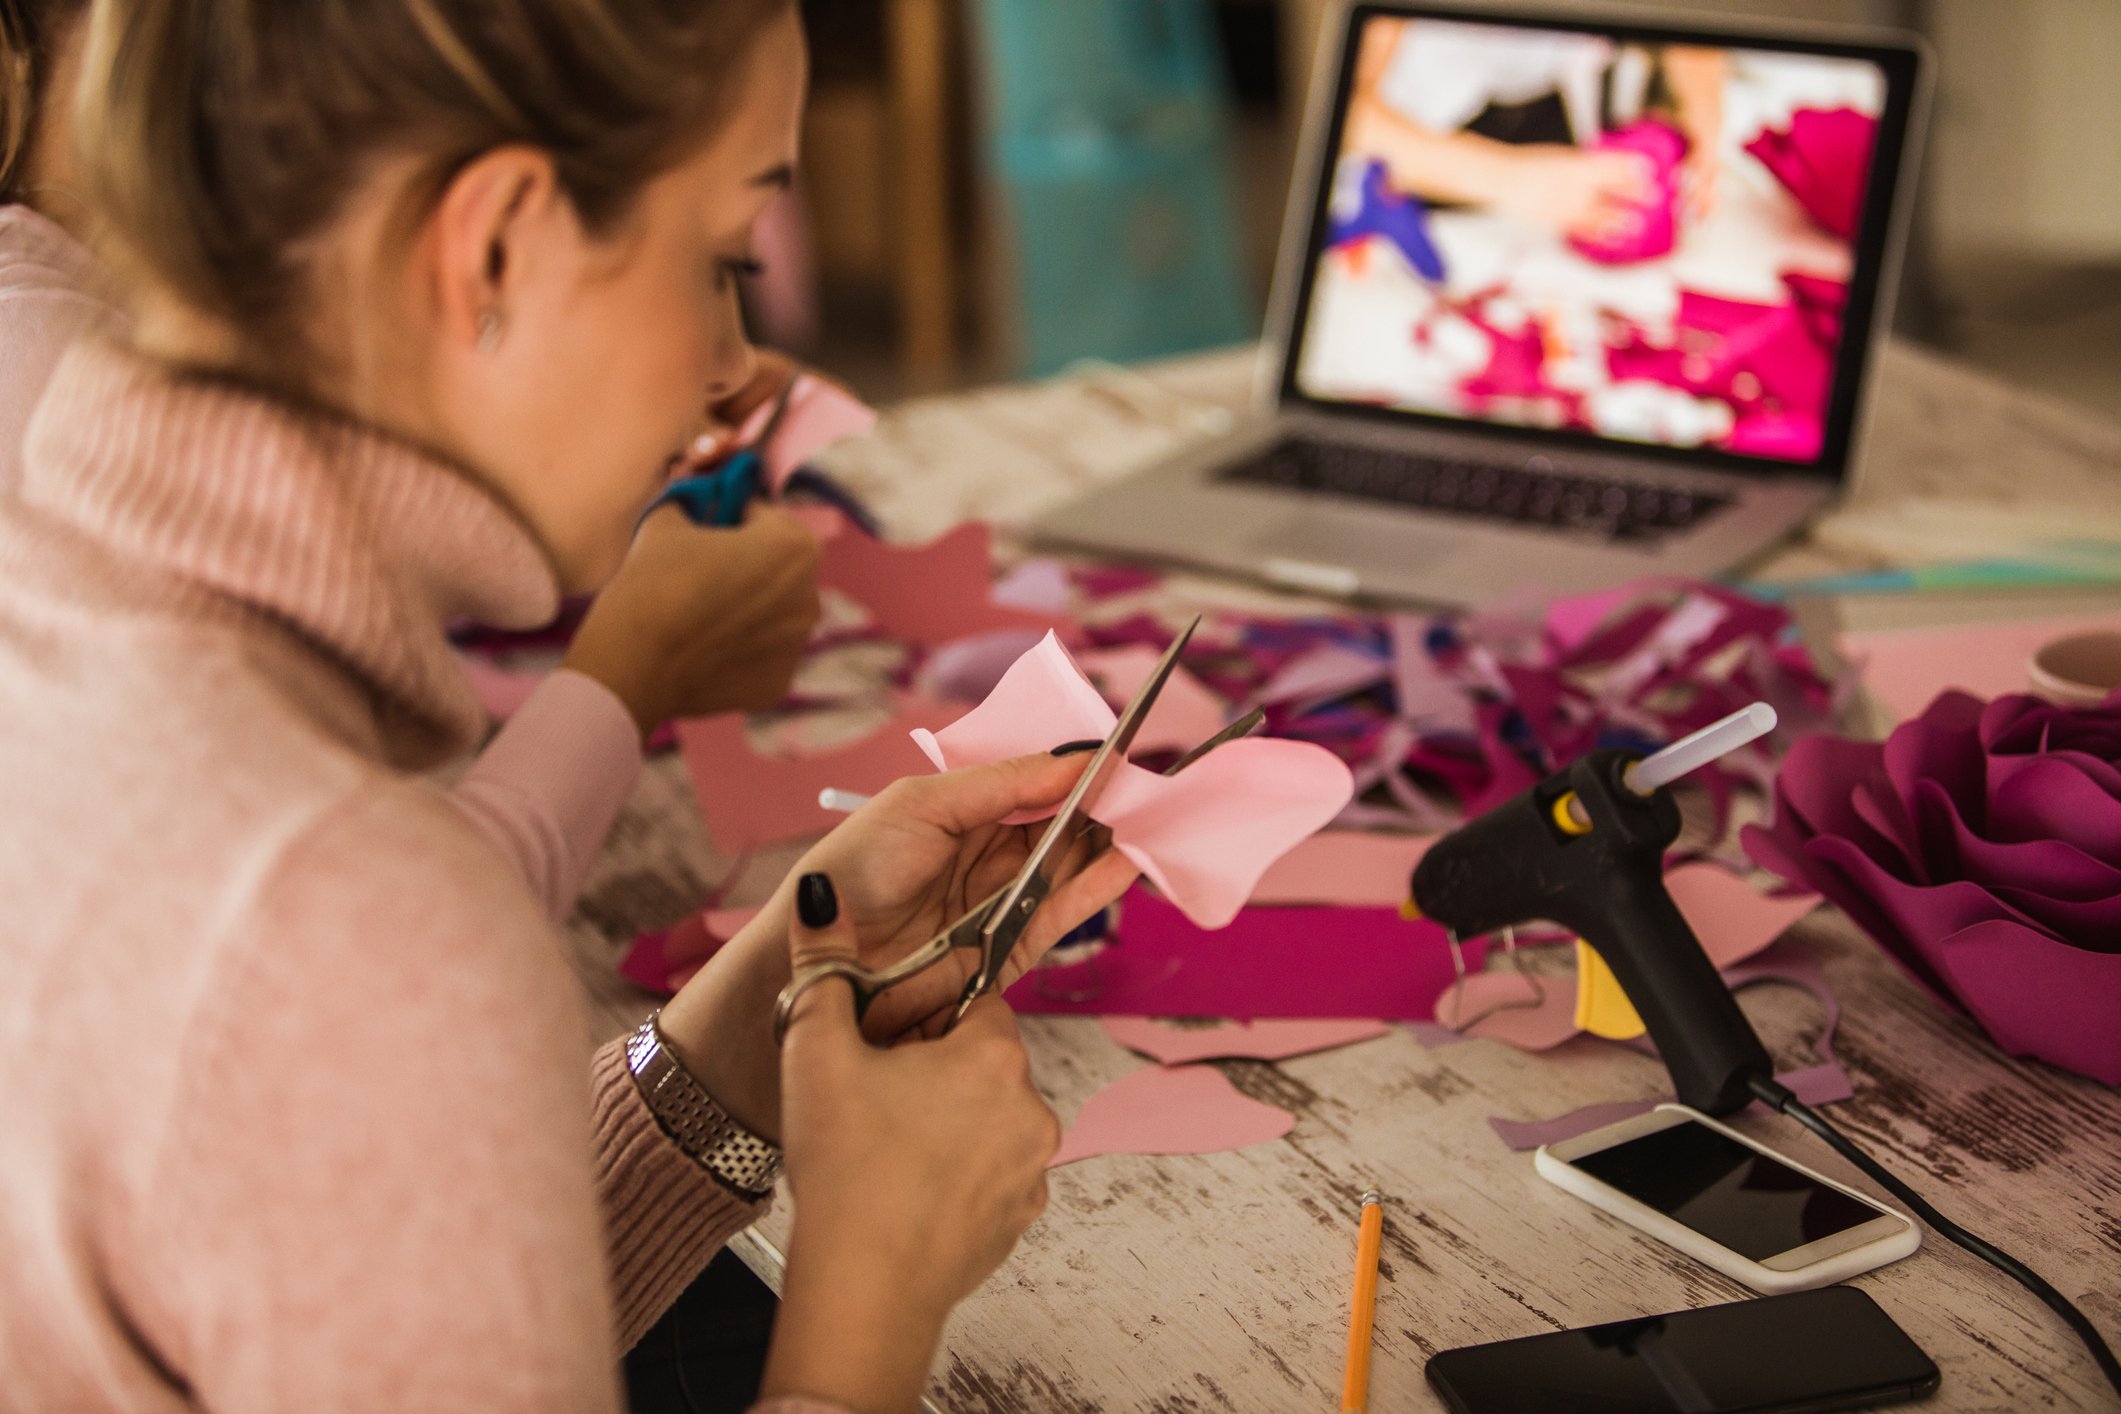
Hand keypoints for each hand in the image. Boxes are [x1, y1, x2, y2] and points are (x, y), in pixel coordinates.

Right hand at [559, 501, 819, 739]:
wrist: (633, 660)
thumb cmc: (654, 580)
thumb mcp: (668, 517)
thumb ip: (693, 496)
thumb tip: (695, 489)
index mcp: (796, 547)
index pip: (762, 517)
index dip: (730, 515)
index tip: (704, 523)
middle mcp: (810, 597)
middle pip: (774, 568)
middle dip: (745, 564)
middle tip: (698, 571)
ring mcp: (797, 646)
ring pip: (772, 614)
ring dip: (746, 608)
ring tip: (699, 613)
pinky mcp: (778, 683)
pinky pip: (761, 655)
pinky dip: (740, 650)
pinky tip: (705, 649)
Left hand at [655, 751, 1139, 1140]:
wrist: (819, 961)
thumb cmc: (852, 873)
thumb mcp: (923, 805)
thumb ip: (1002, 784)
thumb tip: (1072, 760)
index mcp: (963, 810)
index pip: (1036, 783)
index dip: (1079, 771)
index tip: (1123, 757)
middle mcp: (988, 853)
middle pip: (1063, 824)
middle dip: (1107, 806)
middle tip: (1153, 789)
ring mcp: (1002, 900)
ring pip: (1071, 866)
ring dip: (1112, 844)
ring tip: (1154, 821)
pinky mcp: (1011, 949)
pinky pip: (1063, 914)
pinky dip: (1098, 888)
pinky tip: (1129, 862)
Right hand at [760, 897, 1059, 1412]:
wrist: (864, 1289)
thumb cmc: (845, 1167)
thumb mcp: (817, 1050)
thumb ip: (822, 964)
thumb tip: (820, 895)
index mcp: (994, 1054)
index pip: (972, 1001)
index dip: (922, 1019)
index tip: (884, 1047)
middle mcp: (1033, 1106)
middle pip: (982, 1061)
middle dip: (934, 1071)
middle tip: (875, 1100)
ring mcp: (1032, 1169)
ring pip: (988, 1119)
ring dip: (948, 1124)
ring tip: (886, 1150)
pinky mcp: (1021, 1220)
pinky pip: (990, 1175)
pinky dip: (957, 1177)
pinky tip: (906, 1190)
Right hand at [1490, 145, 1653, 240]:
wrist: (1503, 180)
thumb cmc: (1532, 165)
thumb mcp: (1564, 157)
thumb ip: (1587, 166)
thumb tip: (1612, 170)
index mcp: (1577, 165)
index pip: (1612, 165)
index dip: (1632, 168)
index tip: (1649, 171)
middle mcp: (1575, 186)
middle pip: (1611, 190)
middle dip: (1634, 194)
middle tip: (1654, 198)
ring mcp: (1566, 206)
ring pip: (1600, 215)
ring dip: (1619, 221)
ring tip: (1635, 226)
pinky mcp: (1558, 222)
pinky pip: (1582, 230)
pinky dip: (1598, 235)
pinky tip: (1610, 238)